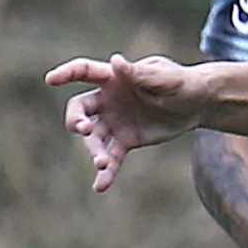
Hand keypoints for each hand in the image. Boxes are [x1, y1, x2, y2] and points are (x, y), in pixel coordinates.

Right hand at [45, 52, 205, 190]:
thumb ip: (140, 73)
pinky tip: (100, 186)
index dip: (66, 74)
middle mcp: (108, 99)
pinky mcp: (126, 140)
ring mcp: (114, 121)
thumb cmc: (181, 83)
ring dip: (94, 151)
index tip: (51, 80)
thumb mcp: (164, 77)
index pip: (84, 72)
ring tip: (102, 164)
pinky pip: (111, 158)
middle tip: (83, 129)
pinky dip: (106, 172)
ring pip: (94, 138)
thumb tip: (116, 62)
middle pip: (80, 109)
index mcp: (114, 78)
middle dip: (76, 120)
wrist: (197, 105)